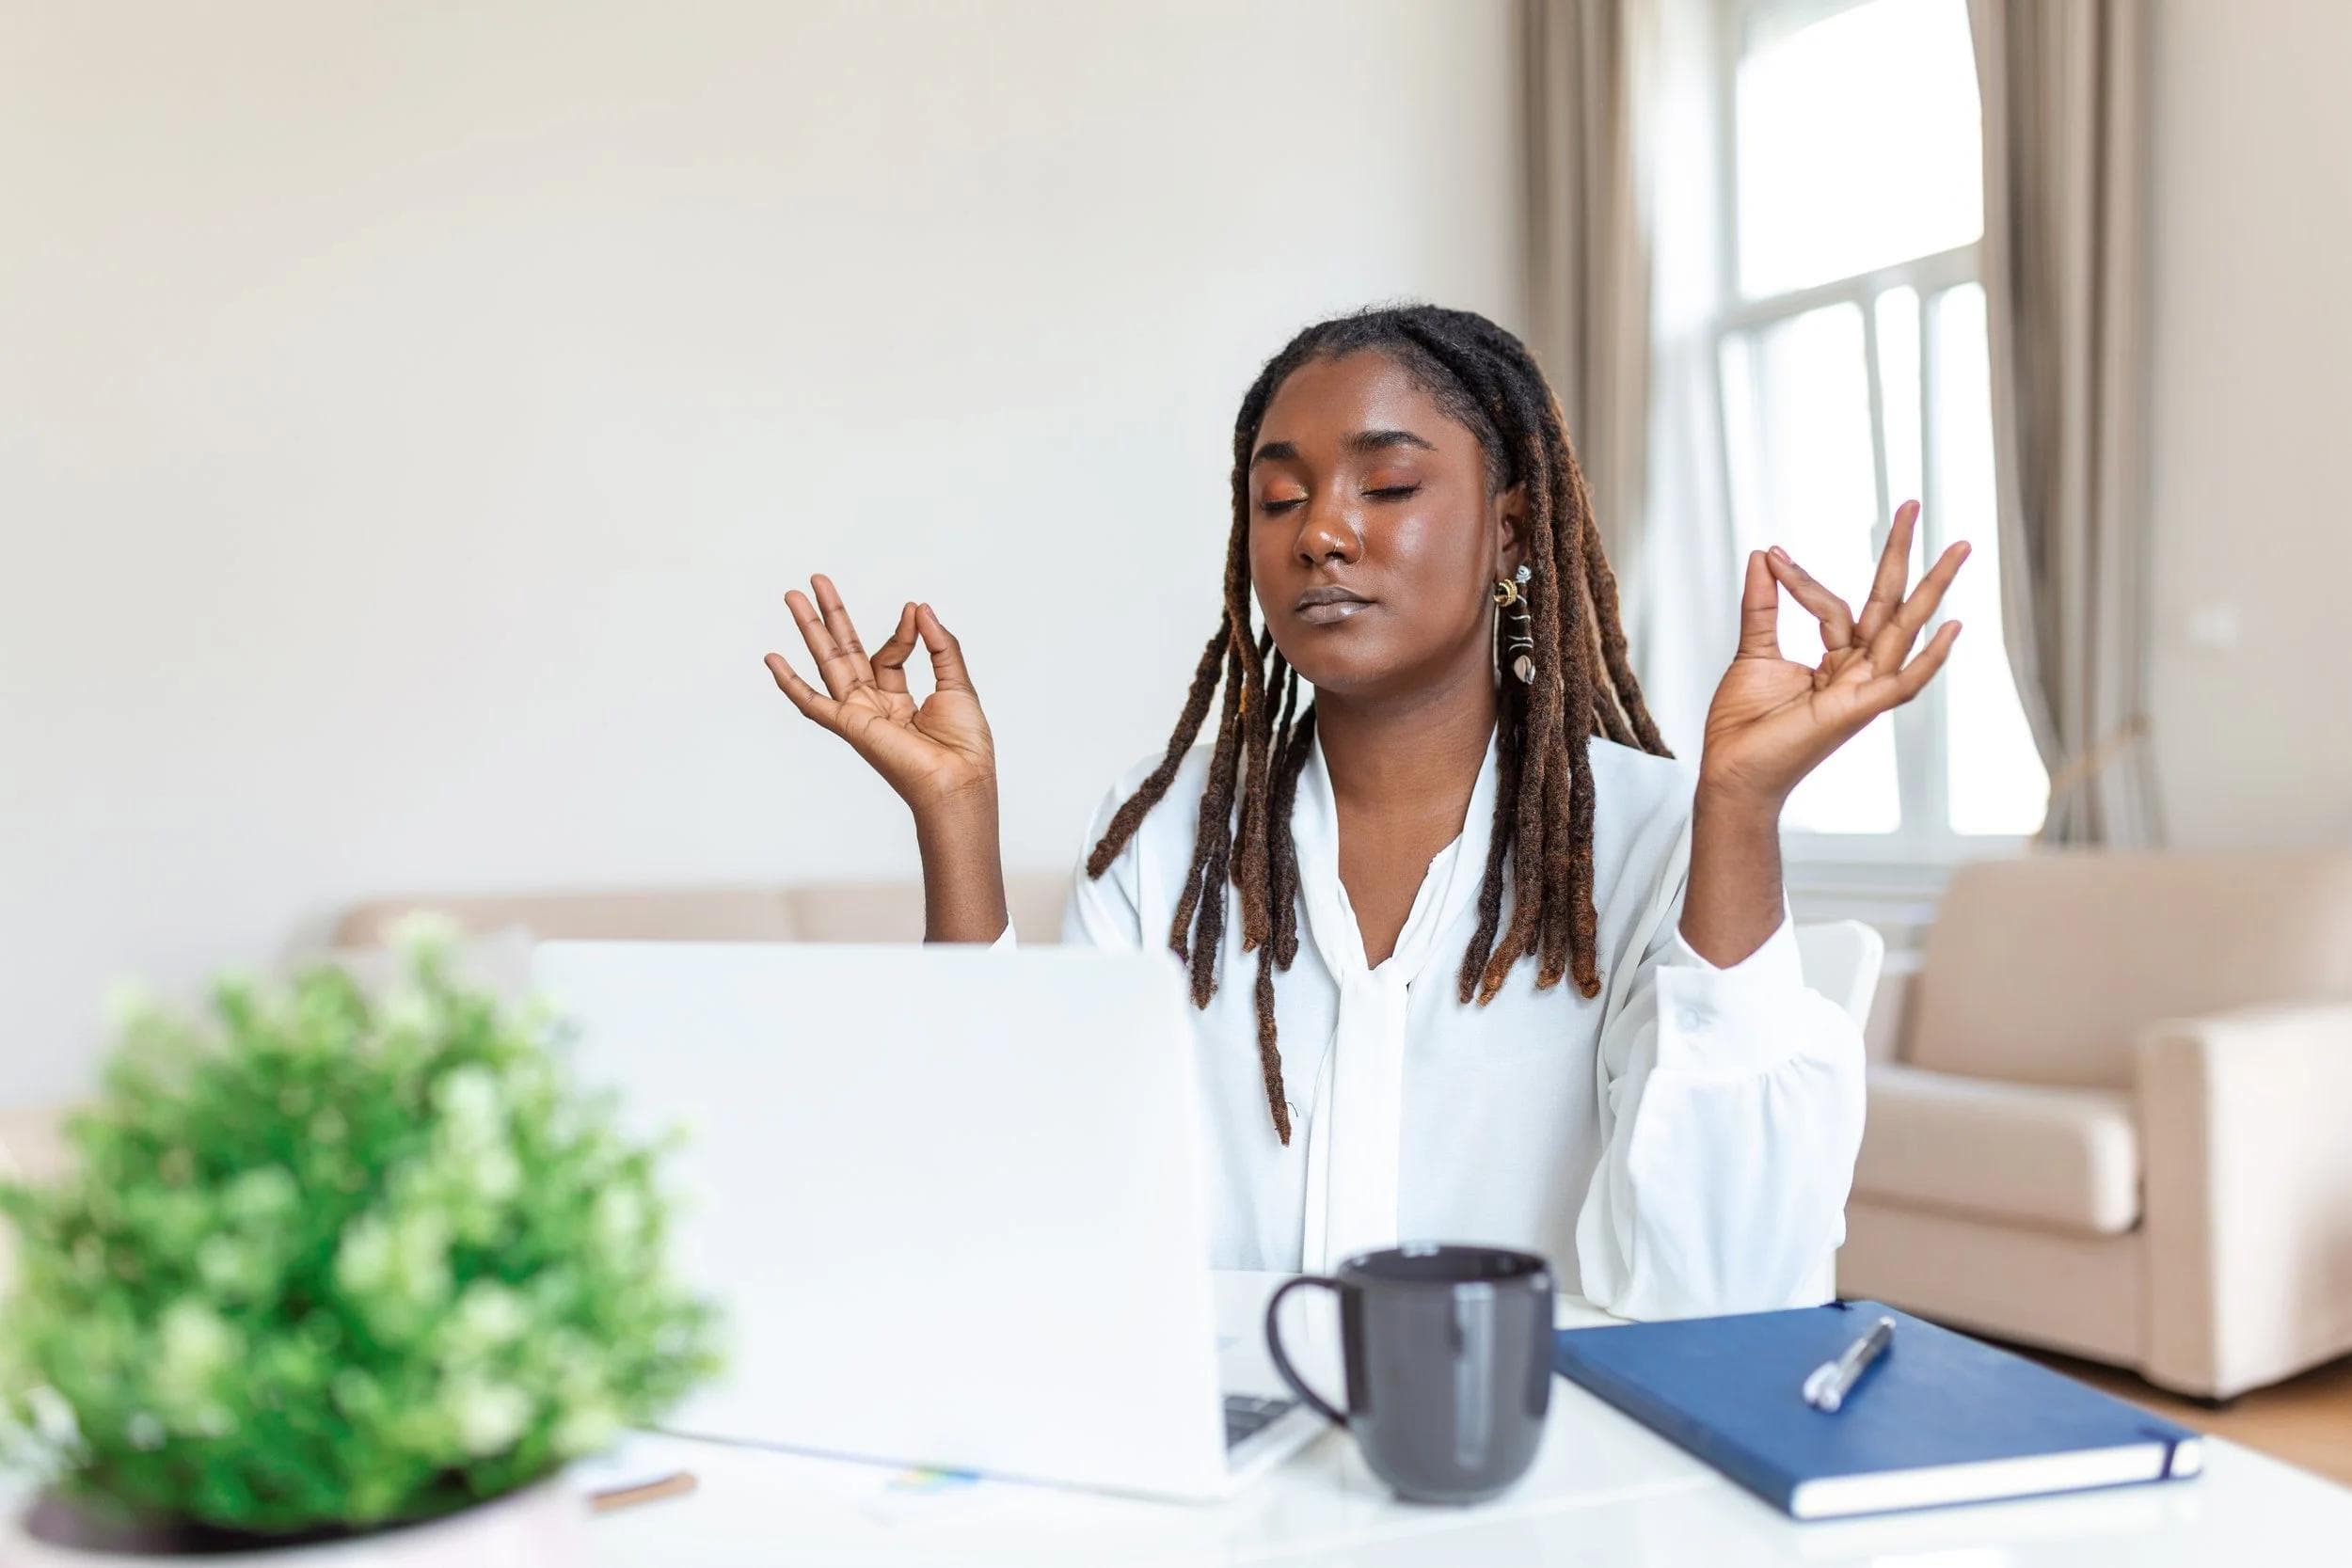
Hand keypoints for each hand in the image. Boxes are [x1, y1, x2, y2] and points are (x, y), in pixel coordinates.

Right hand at [764, 576, 995, 815]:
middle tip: (815, 582)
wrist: (960, 779)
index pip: (890, 654)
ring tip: (793, 597)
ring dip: (810, 630)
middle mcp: (875, 706)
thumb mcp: (957, 684)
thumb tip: (920, 609)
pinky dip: (790, 683)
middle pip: (846, 652)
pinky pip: (813, 704)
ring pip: (828, 663)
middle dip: (831, 616)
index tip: (915, 611)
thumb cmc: (964, 746)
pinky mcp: (851, 725)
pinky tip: (772, 659)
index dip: (903, 630)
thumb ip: (940, 645)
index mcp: (900, 701)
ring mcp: (859, 715)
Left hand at [1697, 501, 1967, 811]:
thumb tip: (1763, 554)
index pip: (1836, 605)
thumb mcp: (1752, 653)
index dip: (1802, 577)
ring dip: (1933, 589)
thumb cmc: (1744, 726)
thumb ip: (1764, 606)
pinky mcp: (1857, 711)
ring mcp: (1863, 692)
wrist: (1729, 773)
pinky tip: (1953, 627)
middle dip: (1903, 556)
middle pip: (1890, 605)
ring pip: (1905, 632)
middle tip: (1914, 503)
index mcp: (1838, 661)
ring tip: (1959, 547)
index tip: (1772, 555)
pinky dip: (1929, 658)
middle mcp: (1858, 673)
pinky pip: (1903, 683)